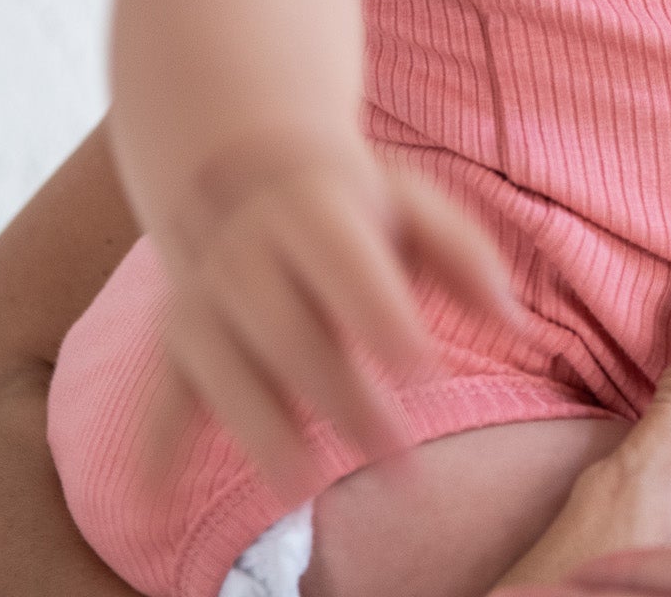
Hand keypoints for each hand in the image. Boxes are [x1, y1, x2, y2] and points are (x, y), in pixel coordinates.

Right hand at [148, 134, 515, 500]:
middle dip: (340, 394)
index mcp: (313, 209)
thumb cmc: (352, 204)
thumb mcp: (410, 201)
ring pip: (225, 368)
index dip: (382, 314)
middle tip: (400, 454)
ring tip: (299, 487)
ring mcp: (205, 298)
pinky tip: (154, 502)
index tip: (427, 369)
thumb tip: (515, 318)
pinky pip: (161, 394)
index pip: (346, 264)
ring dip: (260, 429)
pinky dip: (158, 446)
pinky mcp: (176, 342)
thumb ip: (463, 252)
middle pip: (289, 329)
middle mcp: (247, 252)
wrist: (243, 168)